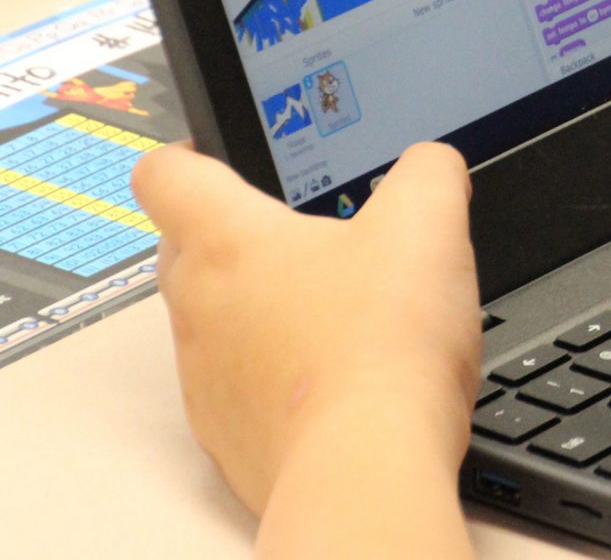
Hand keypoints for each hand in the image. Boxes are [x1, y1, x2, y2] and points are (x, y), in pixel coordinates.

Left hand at [133, 142, 481, 516]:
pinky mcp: (230, 436)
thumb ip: (430, 170)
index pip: (166, 175)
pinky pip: (241, 387)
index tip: (217, 157)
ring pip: (214, 321)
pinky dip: (280, 373)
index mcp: (228, 241)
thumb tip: (432, 164)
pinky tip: (342, 373)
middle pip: (186, 249)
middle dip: (238, 235)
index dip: (189, 155)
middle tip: (305, 235)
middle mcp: (198, 308)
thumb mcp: (429, 222)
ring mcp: (205, 378)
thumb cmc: (380, 346)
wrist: (367, 467)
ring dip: (262, 309)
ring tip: (340, 310)